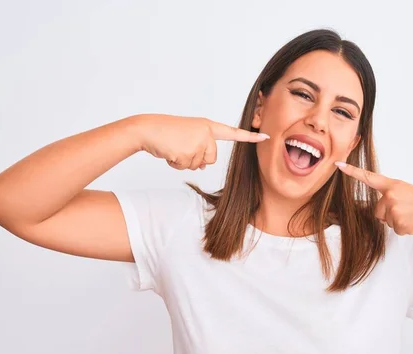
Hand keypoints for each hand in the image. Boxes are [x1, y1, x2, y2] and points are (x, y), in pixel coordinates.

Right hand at [134, 114, 269, 169]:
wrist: (147, 129)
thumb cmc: (165, 132)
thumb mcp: (188, 137)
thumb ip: (200, 148)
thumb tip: (202, 167)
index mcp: (207, 126)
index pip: (232, 133)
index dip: (249, 137)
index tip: (265, 136)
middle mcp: (206, 132)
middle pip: (211, 159)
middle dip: (196, 159)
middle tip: (181, 146)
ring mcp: (198, 142)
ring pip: (198, 165)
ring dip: (184, 161)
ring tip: (174, 148)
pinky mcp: (188, 151)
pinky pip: (186, 167)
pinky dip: (176, 163)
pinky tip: (169, 151)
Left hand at [335, 162, 412, 235]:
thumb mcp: (408, 192)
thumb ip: (391, 197)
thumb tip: (379, 212)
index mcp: (393, 184)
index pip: (369, 177)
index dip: (352, 172)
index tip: (338, 165)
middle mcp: (391, 195)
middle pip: (377, 211)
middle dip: (390, 213)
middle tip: (410, 209)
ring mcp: (394, 210)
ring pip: (386, 221)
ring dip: (398, 221)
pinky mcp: (399, 223)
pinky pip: (395, 229)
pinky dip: (405, 229)